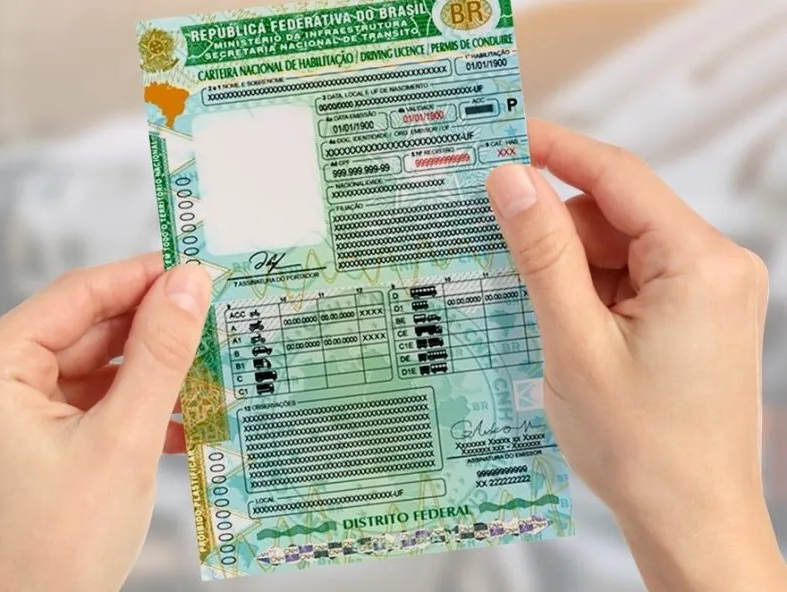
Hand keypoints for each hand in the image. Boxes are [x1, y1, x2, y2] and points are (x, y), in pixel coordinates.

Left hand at [0, 255, 210, 591]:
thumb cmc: (63, 545)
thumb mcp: (125, 438)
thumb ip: (160, 353)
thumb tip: (190, 282)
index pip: (75, 296)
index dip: (142, 277)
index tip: (198, 266)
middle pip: (83, 330)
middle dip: (152, 331)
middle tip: (216, 317)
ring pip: (89, 367)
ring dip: (149, 373)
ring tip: (211, 368)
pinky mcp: (20, 439)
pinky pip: (83, 402)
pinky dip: (130, 405)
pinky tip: (182, 416)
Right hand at [486, 120, 785, 590]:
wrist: (689, 520)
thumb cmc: (639, 445)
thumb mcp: (574, 341)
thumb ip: (542, 253)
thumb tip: (511, 180)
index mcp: (699, 264)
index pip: (619, 176)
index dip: (557, 150)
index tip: (504, 136)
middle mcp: (715, 267)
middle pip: (617, 214)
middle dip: (555, 229)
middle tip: (492, 244)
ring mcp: (708, 293)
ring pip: (619, 249)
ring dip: (568, 267)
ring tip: (524, 305)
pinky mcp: (694, 318)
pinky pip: (630, 280)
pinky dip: (587, 291)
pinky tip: (554, 321)